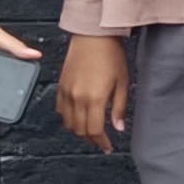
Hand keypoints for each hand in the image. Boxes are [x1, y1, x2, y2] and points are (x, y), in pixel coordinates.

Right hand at [55, 35, 129, 153]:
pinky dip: (68, 118)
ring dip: (80, 130)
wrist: (94, 36)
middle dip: (92, 139)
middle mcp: (77, 98)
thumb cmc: (111, 55)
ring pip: (69, 123)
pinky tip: (78, 117)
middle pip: (80, 130)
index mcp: (94, 99)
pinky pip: (60, 110)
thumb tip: (119, 127)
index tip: (108, 146)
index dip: (102, 142)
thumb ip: (119, 107)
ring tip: (92, 131)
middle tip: (102, 141)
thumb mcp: (123, 82)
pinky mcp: (61, 86)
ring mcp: (66, 92)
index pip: (95, 131)